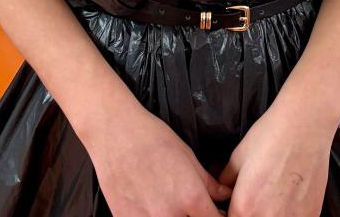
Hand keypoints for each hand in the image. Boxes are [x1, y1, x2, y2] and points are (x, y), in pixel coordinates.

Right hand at [88, 105, 230, 216]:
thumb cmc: (152, 138)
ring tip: (172, 207)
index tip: (217, 213)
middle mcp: (170, 215)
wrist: (115, 132)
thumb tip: (225, 196)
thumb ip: (208, 182)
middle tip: (192, 208)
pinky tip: (152, 208)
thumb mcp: (187, 155)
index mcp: (190, 197)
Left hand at [218, 88, 336, 216]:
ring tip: (273, 198)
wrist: (304, 126)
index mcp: (244, 208)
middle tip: (256, 199)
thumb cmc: (269, 137)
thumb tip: (223, 194)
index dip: (231, 215)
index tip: (235, 206)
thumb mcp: (237, 158)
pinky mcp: (312, 215)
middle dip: (251, 213)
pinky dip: (290, 214)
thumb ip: (226, 182)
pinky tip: (290, 199)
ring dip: (270, 215)